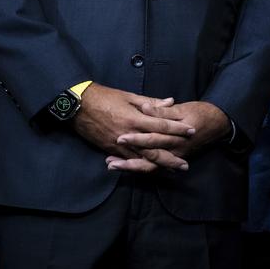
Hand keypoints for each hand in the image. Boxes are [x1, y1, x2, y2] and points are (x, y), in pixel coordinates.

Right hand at [72, 84, 194, 172]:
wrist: (78, 105)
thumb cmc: (105, 97)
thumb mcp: (129, 96)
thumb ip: (152, 102)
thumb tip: (171, 102)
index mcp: (136, 118)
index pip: (162, 126)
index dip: (177, 129)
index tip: (192, 131)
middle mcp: (129, 134)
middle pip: (154, 149)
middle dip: (171, 157)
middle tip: (185, 164)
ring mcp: (119, 144)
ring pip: (142, 158)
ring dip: (157, 166)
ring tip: (171, 171)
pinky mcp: (109, 149)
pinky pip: (126, 161)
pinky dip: (138, 167)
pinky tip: (148, 172)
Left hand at [106, 101, 230, 172]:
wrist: (218, 124)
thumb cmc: (201, 113)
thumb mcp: (183, 108)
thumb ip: (163, 110)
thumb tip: (146, 107)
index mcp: (177, 134)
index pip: (154, 137)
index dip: (137, 139)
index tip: (120, 138)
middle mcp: (175, 148)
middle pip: (149, 157)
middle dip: (129, 159)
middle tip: (110, 160)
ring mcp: (175, 156)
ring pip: (151, 166)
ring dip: (131, 167)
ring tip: (112, 165)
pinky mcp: (174, 158)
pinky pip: (155, 167)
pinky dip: (140, 168)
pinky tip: (125, 166)